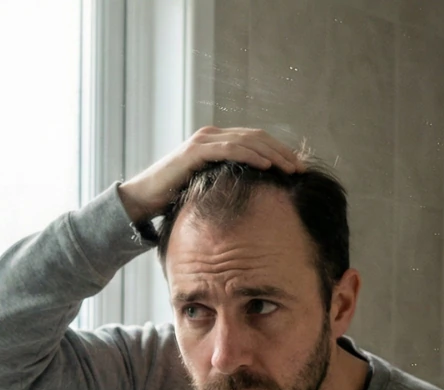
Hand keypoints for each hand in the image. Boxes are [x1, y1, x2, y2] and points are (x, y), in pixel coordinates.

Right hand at [117, 127, 304, 222]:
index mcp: (217, 142)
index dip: (280, 151)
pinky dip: (250, 155)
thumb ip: (228, 182)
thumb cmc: (174, 198)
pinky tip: (266, 166)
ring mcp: (203, 141)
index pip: (256, 140)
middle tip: (300, 167)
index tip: (298, 167)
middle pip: (257, 137)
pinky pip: (229, 149)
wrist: (142, 200)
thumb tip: (256, 195)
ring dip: (272, 153)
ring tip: (289, 168)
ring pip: (247, 140)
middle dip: (282, 151)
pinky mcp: (195, 151)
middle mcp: (211, 136)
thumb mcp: (208, 188)